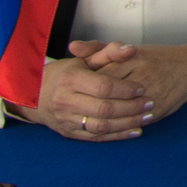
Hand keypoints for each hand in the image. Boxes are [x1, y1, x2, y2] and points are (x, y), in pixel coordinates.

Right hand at [9, 44, 151, 141]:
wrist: (35, 96)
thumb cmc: (66, 74)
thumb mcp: (84, 59)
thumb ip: (109, 52)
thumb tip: (131, 49)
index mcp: (71, 79)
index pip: (103, 87)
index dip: (126, 89)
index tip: (142, 88)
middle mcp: (66, 101)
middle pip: (105, 108)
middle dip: (131, 107)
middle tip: (151, 103)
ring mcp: (67, 119)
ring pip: (102, 126)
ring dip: (128, 123)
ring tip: (147, 117)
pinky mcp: (70, 133)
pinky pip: (96, 137)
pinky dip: (118, 136)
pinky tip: (135, 131)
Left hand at [82, 41, 186, 127]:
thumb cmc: (158, 59)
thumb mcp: (130, 50)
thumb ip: (99, 49)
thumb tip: (72, 47)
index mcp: (134, 59)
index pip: (100, 74)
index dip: (85, 84)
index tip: (77, 88)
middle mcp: (143, 76)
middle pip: (107, 93)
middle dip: (91, 102)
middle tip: (80, 104)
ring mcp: (151, 95)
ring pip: (118, 111)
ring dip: (102, 116)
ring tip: (90, 116)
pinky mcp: (156, 110)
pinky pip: (131, 122)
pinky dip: (117, 126)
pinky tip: (107, 126)